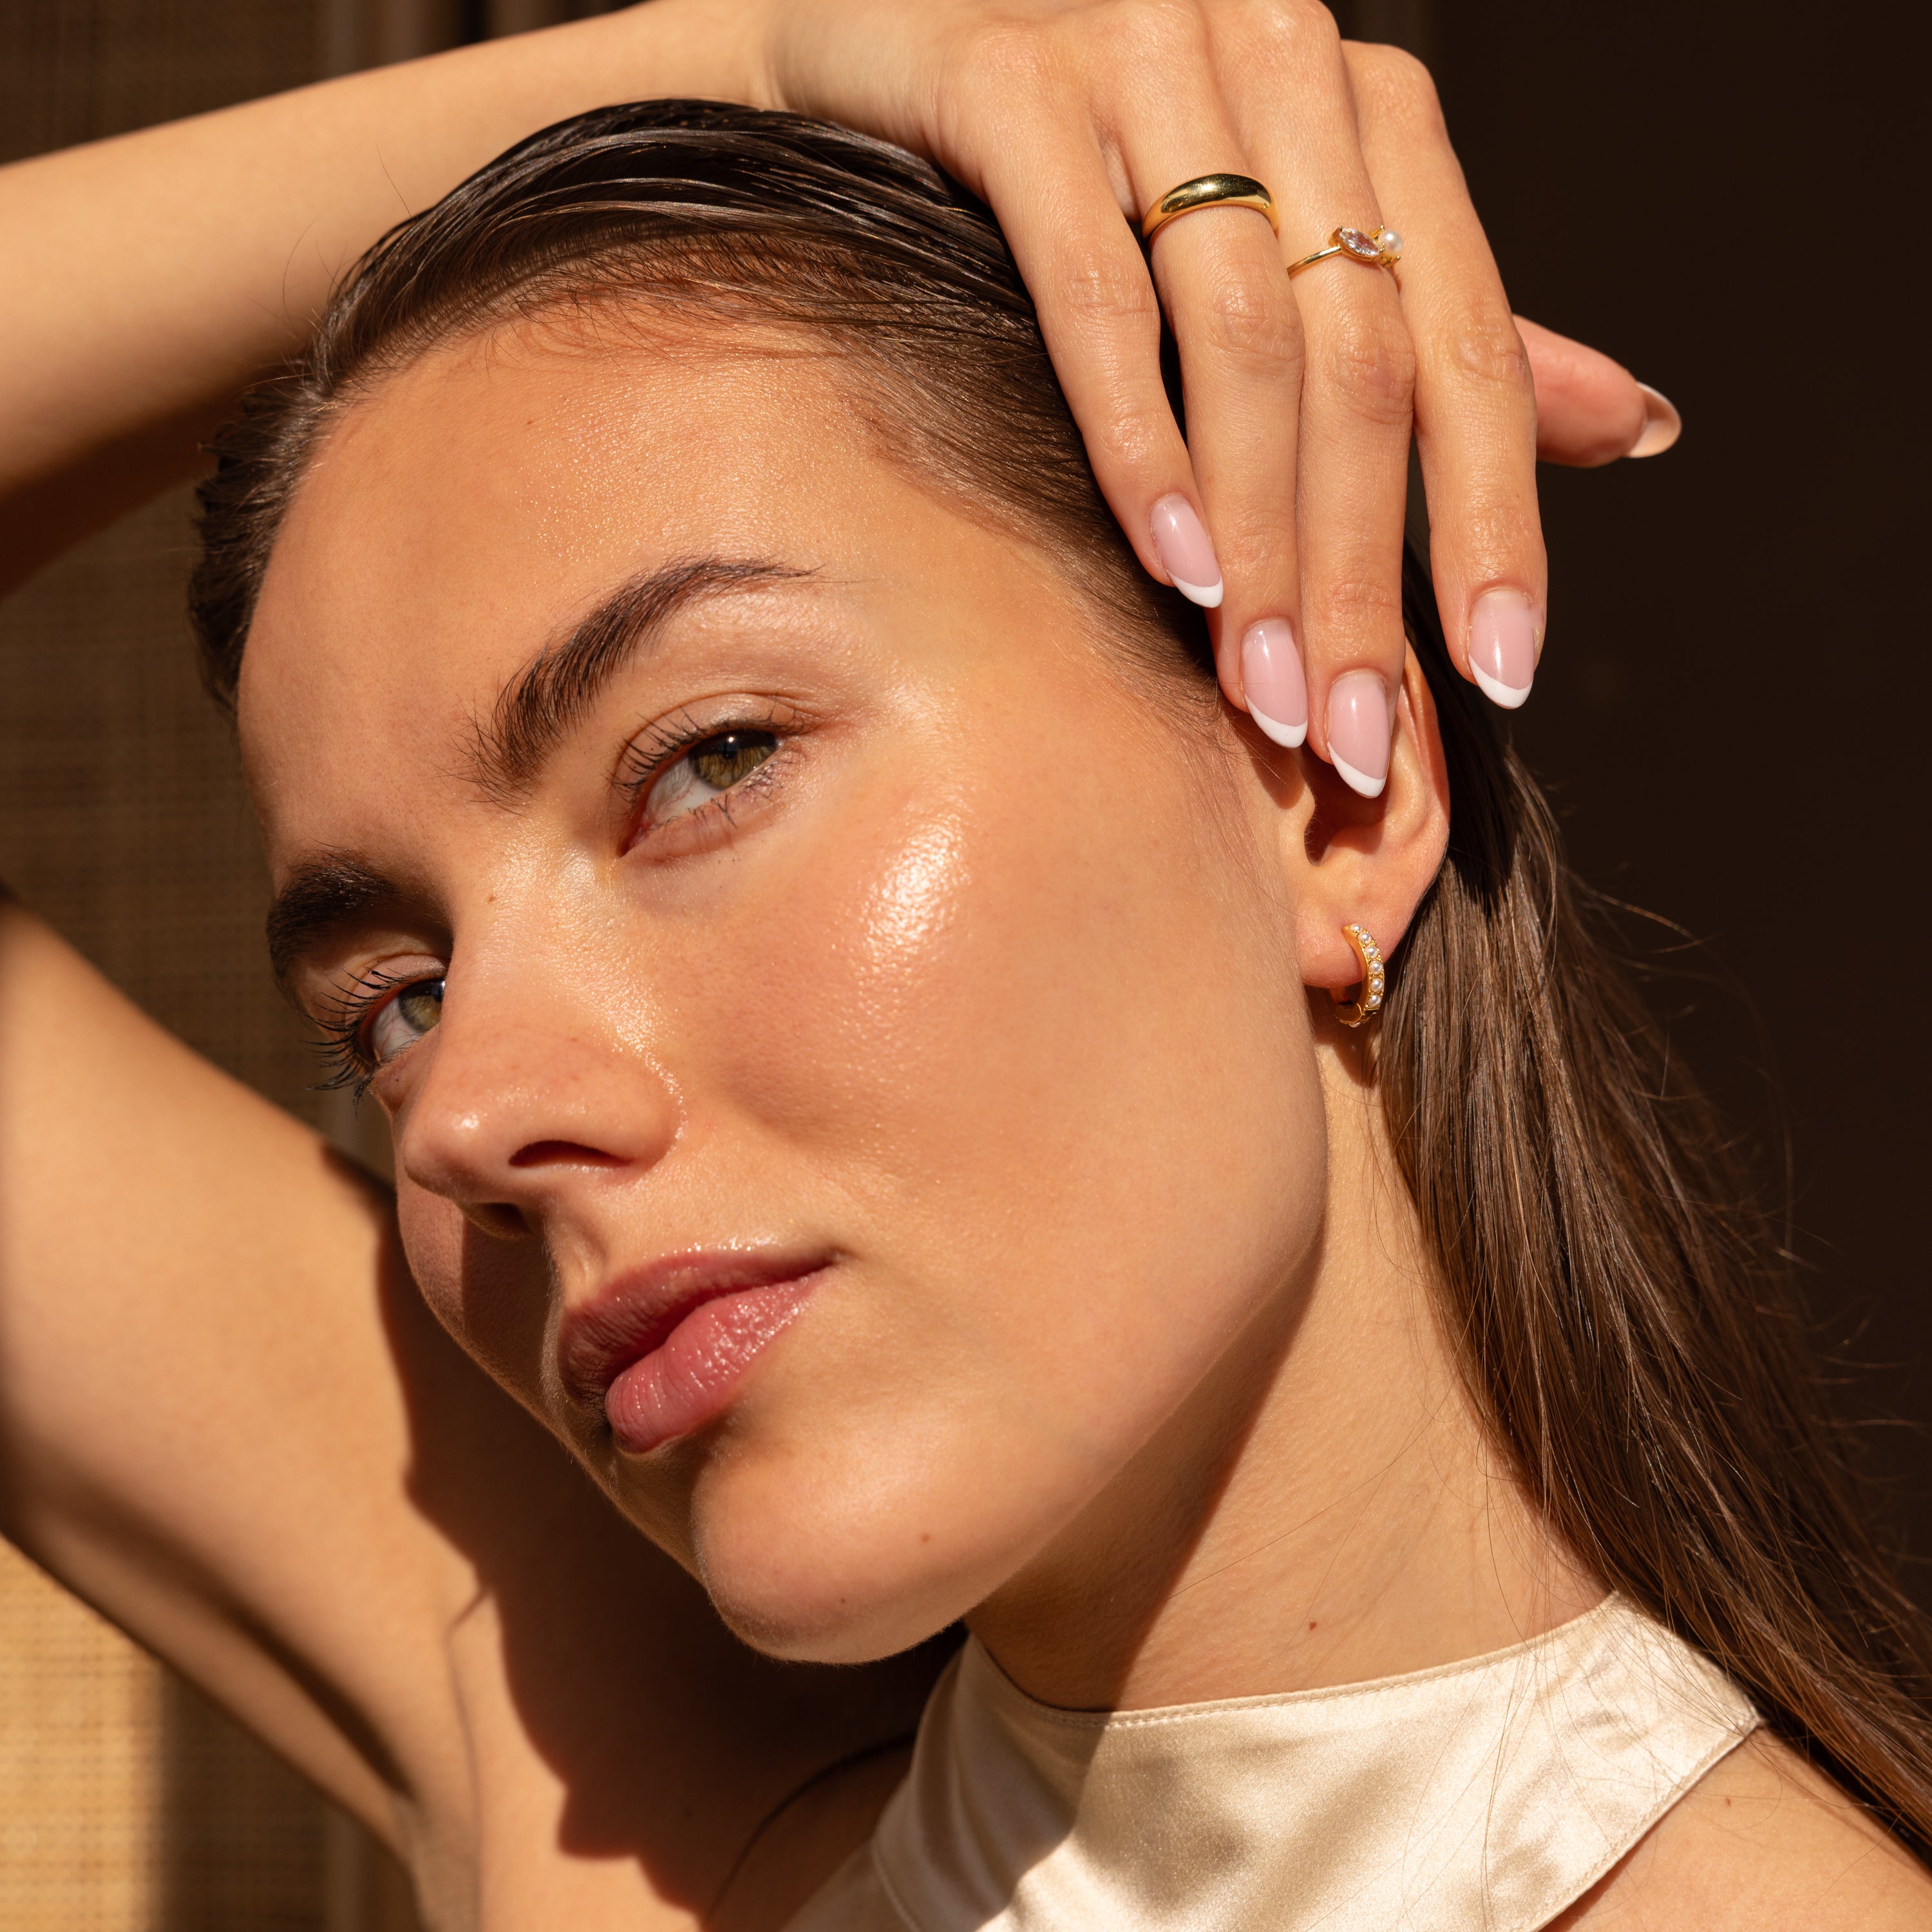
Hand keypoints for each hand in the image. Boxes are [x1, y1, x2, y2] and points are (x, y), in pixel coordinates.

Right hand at [752, 1, 1677, 790]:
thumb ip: (1440, 333)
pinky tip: (1170, 565)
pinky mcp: (1013, 81)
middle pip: (1361, 365)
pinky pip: (1096, 294)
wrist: (884, 29)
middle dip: (1364, 576)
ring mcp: (1150, 57)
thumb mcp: (1294, 237)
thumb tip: (1634, 430)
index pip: (1467, 345)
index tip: (1502, 676)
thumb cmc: (1098, 163)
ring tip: (1261, 692)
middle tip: (1348, 737)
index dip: (1495, 520)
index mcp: (1376, 112)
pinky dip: (1141, 440)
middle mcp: (1286, 61)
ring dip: (1260, 541)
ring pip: (1244, 342)